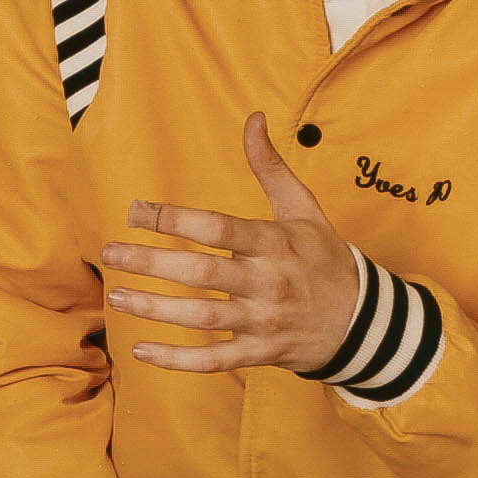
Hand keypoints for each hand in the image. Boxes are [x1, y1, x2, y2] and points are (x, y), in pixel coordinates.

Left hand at [100, 111, 357, 373]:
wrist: (368, 325)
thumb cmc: (325, 259)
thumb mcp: (304, 209)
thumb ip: (270, 166)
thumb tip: (254, 117)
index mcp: (275, 243)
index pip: (218, 228)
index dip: (174, 219)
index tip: (135, 212)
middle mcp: (268, 283)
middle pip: (202, 273)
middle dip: (151, 263)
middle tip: (108, 254)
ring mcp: (264, 322)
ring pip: (202, 318)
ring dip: (155, 309)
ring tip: (115, 296)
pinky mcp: (261, 354)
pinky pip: (215, 360)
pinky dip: (178, 361)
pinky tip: (141, 351)